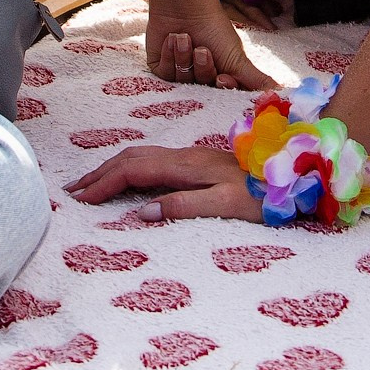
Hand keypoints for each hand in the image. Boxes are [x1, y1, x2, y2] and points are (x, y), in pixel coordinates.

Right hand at [66, 140, 261, 225]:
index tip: (80, 200)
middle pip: (131, 158)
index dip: (104, 183)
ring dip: (112, 168)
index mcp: (186, 166)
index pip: (133, 170)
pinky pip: (153, 161)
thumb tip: (142, 213)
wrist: (297, 174)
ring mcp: (192, 158)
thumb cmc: (266, 195)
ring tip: (91, 183)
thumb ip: (184, 207)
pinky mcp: (199, 163)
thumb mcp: (227, 206)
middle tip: (72, 191)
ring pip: (141, 156)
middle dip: (99, 173)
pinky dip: (130, 168)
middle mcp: (185, 157)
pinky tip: (128, 179)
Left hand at [144, 0, 271, 92]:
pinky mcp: (160, 68)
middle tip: (203, 49)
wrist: (185, 5)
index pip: (222, 95)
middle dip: (203, 67)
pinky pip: (165, 73)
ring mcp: (179, 74)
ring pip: (182, 80)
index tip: (222, 76)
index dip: (221, 86)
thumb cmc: (214, 29)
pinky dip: (171, 54)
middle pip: (201, 88)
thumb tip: (279, 93)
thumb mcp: (238, 57)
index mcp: (219, 78)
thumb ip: (256, 79)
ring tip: (186, 36)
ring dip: (185, 56)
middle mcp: (199, 79)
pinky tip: (173, 38)